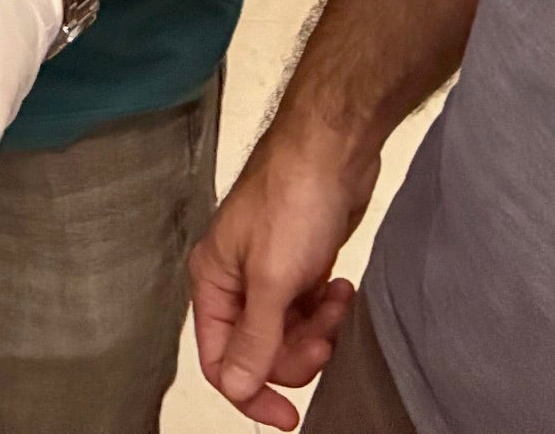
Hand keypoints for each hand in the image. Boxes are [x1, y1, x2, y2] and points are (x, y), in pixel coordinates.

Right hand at [188, 113, 379, 428]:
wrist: (334, 147)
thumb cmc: (292, 198)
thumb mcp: (272, 279)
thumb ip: (254, 339)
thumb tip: (234, 387)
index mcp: (213, 281)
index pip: (219, 358)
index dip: (251, 391)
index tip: (289, 416)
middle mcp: (236, 279)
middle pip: (259, 349)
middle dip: (295, 353)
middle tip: (324, 340)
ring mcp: (270, 270)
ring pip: (289, 331)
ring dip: (318, 328)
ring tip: (336, 300)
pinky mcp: (301, 260)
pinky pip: (310, 308)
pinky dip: (328, 308)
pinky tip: (342, 286)